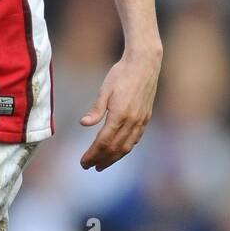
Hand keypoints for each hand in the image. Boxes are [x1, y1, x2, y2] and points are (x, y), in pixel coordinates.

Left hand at [79, 45, 161, 170]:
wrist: (144, 64)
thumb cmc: (121, 74)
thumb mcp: (104, 90)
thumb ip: (96, 110)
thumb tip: (83, 124)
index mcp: (119, 115)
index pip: (103, 142)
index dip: (92, 154)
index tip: (83, 162)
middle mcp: (132, 121)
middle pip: (114, 148)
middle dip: (100, 160)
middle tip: (88, 166)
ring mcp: (141, 120)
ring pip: (126, 147)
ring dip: (113, 158)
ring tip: (101, 165)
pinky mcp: (145, 118)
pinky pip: (135, 139)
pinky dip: (125, 149)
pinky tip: (118, 152)